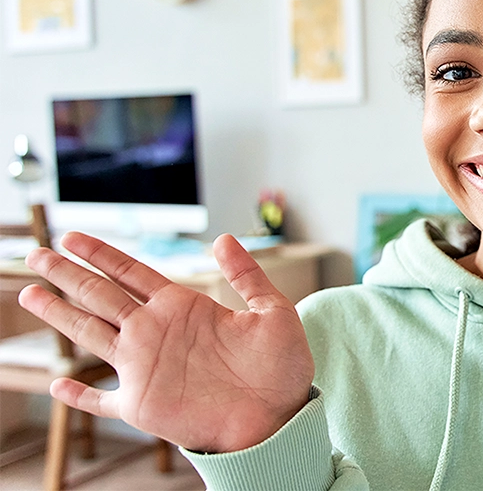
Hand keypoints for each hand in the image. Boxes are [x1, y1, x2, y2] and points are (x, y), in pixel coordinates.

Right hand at [18, 232, 314, 452]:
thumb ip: (247, 275)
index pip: (132, 273)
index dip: (101, 254)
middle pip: (100, 295)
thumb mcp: (273, 311)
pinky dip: (77, 396)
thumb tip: (223, 238)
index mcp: (184, 308)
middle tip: (36, 253)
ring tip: (28, 293)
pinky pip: (100, 401)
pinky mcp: (143, 406)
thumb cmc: (282, 368)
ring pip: (90, 333)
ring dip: (59, 314)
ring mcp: (145, 368)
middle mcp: (157, 333)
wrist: (282, 417)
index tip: (73, 236)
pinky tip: (56, 384)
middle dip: (67, 274)